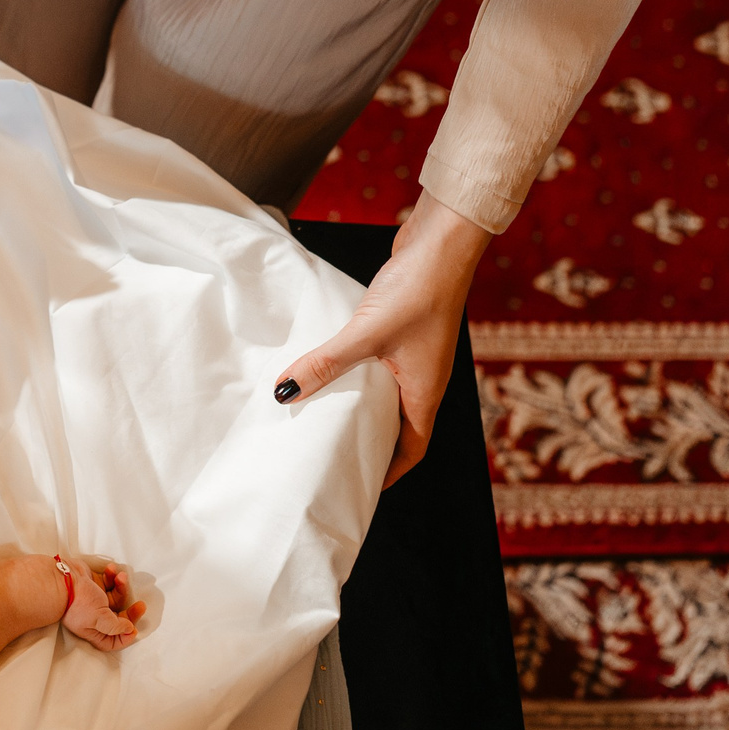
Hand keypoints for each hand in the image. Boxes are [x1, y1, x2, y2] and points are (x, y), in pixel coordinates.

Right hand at [61, 556, 143, 651]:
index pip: (113, 641)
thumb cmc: (78, 602)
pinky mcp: (94, 585)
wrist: (62, 577)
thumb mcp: (100, 618)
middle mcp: (95, 617)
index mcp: (94, 630)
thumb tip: (129, 629)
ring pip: (116, 597)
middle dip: (130, 611)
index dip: (125, 637)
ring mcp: (95, 601)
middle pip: (119, 618)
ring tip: (121, 577)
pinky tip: (111, 569)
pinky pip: (109, 582)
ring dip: (121, 587)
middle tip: (141, 604)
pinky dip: (112, 576)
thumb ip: (116, 626)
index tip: (134, 628)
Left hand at [272, 190, 491, 487]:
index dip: (389, 472)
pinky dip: (357, 373)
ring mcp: (415, 355)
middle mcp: (425, 380)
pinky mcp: (403, 331)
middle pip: (398, 425)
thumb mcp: (367, 333)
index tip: (362, 486)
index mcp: (426, 393)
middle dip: (369, 442)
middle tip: (332, 453)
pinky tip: (329, 365)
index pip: (412, 449)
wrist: (443, 243)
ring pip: (386, 394)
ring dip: (360, 405)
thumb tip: (285, 392)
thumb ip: (326, 362)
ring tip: (321, 413)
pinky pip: (379, 365)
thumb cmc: (420, 291)